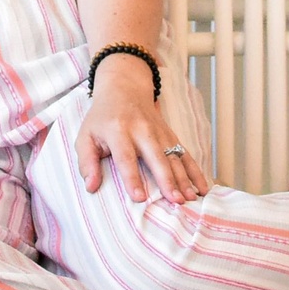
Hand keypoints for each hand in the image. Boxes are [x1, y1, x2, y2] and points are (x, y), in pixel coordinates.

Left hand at [74, 55, 210, 203]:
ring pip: (174, 156)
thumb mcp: (85, 136)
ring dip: (184, 178)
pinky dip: (196, 171)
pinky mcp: (170, 134)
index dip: (132, 178)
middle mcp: (141, 130)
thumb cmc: (102, 119)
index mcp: (117, 130)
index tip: (139, 198)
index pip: (125, 157)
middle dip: (167, 179)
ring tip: (190, 198)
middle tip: (175, 201)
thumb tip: (91, 187)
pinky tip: (203, 187)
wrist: (124, 88)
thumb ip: (86, 163)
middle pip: (156, 156)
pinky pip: (185, 153)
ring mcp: (159, 131)